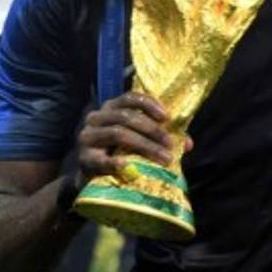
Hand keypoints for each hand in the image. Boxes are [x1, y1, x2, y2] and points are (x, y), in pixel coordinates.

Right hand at [77, 93, 193, 181]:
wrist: (92, 174)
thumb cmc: (119, 151)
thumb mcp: (138, 139)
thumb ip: (160, 136)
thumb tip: (188, 143)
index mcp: (110, 108)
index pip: (129, 97)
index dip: (149, 104)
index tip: (166, 117)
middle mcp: (96, 118)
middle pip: (127, 117)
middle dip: (153, 131)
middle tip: (171, 145)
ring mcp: (87, 137)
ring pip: (118, 134)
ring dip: (145, 146)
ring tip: (164, 158)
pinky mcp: (84, 158)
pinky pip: (101, 159)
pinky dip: (115, 162)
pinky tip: (127, 165)